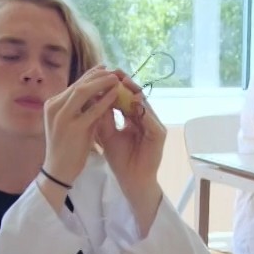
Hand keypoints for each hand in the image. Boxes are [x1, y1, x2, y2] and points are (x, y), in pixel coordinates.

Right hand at [43, 66, 123, 187]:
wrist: (58, 170)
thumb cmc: (66, 147)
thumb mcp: (70, 123)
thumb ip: (80, 107)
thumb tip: (97, 91)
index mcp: (52, 105)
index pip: (74, 84)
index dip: (91, 75)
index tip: (104, 69)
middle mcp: (55, 107)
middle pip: (79, 84)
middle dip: (97, 76)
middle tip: (113, 71)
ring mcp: (63, 117)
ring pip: (84, 91)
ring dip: (101, 83)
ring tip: (116, 78)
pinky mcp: (73, 128)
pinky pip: (92, 110)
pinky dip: (105, 100)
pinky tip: (116, 95)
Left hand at [96, 72, 166, 229]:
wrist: (131, 181)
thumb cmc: (120, 160)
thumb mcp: (107, 134)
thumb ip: (103, 116)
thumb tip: (94, 95)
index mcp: (134, 118)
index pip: (125, 98)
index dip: (115, 87)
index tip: (102, 77)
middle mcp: (146, 119)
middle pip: (136, 96)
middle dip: (125, 85)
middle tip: (114, 72)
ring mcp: (154, 125)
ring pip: (144, 104)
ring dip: (133, 93)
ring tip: (122, 82)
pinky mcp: (159, 134)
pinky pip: (150, 118)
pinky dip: (141, 110)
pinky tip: (132, 102)